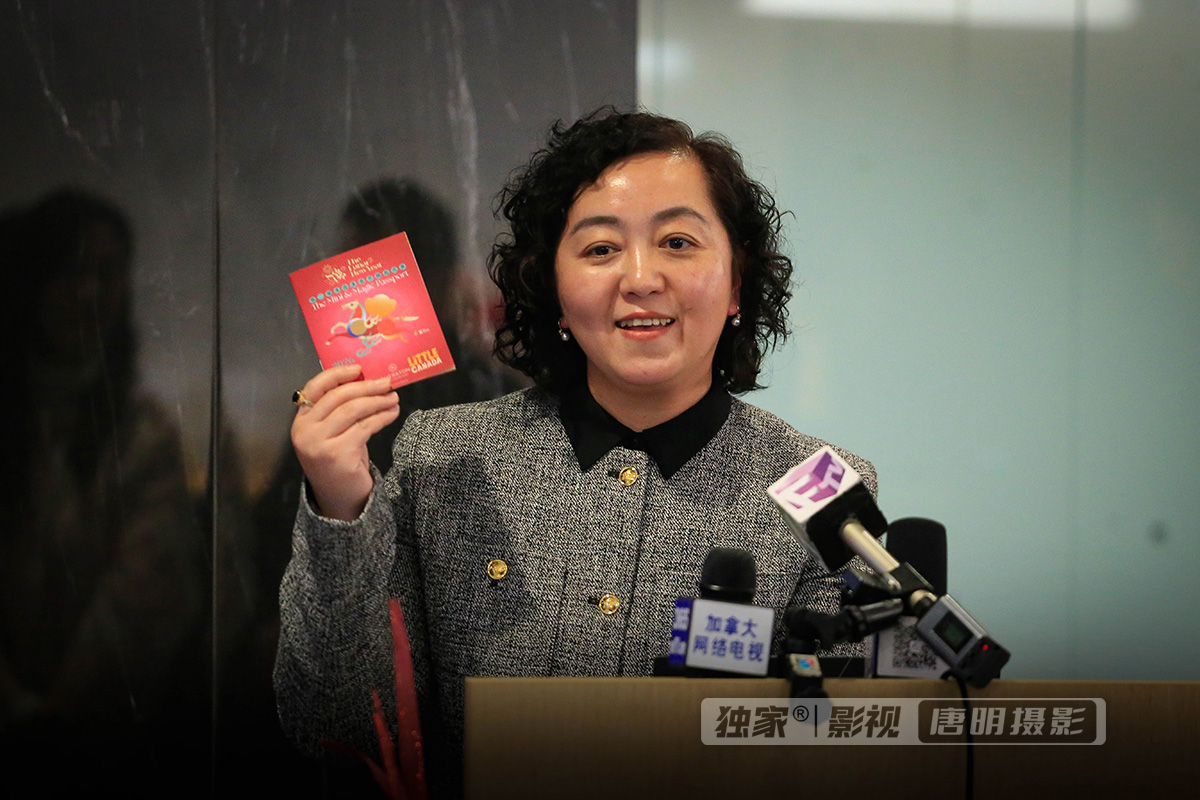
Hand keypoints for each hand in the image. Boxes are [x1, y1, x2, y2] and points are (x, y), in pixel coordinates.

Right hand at [290, 365, 399, 520]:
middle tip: (387, 382)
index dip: (337, 374)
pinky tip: (392, 413)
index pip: (315, 388)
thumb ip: (340, 409)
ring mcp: (319, 443)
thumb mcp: (333, 432)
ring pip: (353, 410)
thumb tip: (368, 380)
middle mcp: (305, 430)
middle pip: (338, 397)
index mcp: (301, 420)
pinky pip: (365, 427)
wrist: (340, 498)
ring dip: (378, 401)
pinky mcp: (337, 454)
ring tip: (394, 398)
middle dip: (366, 386)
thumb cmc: (339, 460)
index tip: (359, 368)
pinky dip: (382, 417)